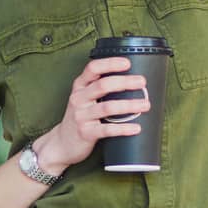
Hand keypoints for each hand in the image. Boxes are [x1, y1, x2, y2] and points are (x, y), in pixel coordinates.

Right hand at [33, 57, 149, 174]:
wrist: (61, 143)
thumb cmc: (80, 117)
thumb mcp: (84, 98)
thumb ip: (100, 89)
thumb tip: (132, 81)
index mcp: (79, 86)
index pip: (93, 68)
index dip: (110, 63)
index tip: (127, 63)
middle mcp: (79, 99)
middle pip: (103, 85)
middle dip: (125, 82)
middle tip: (142, 82)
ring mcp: (81, 116)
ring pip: (107, 107)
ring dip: (129, 105)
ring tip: (145, 105)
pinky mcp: (85, 133)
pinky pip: (107, 130)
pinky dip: (123, 128)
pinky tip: (136, 128)